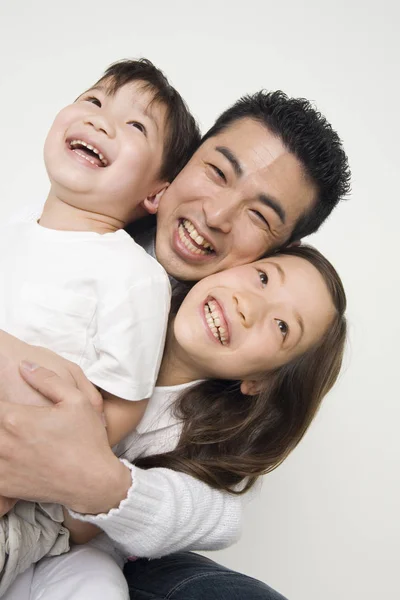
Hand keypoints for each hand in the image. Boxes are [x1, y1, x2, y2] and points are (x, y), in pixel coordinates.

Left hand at [0, 363, 131, 514]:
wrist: (94, 482)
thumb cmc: (87, 440)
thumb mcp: (76, 400)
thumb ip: (48, 379)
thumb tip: (24, 365)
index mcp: (16, 419)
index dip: (0, 396)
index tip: (6, 401)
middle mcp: (4, 443)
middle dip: (0, 418)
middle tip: (15, 420)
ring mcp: (2, 466)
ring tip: (9, 434)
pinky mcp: (5, 485)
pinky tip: (8, 454)